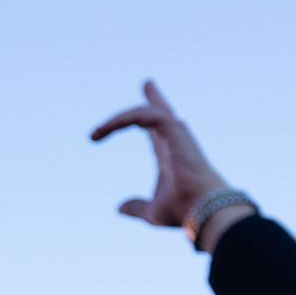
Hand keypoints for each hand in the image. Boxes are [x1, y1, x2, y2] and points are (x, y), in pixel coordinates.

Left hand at [91, 80, 235, 237]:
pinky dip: (125, 118)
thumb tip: (120, 207)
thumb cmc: (181, 209)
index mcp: (168, 155)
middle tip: (147, 83)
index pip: (156, 131)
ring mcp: (175, 133)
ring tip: (95, 133)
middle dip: (154, 98)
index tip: (138, 110)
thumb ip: (136, 207)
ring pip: (145, 113)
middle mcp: (173, 140)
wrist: (200, 207)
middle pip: (161, 112)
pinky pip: (145, 114)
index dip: (144, 120)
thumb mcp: (151, 211)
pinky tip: (108, 128)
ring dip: (117, 120)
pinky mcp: (173, 129)